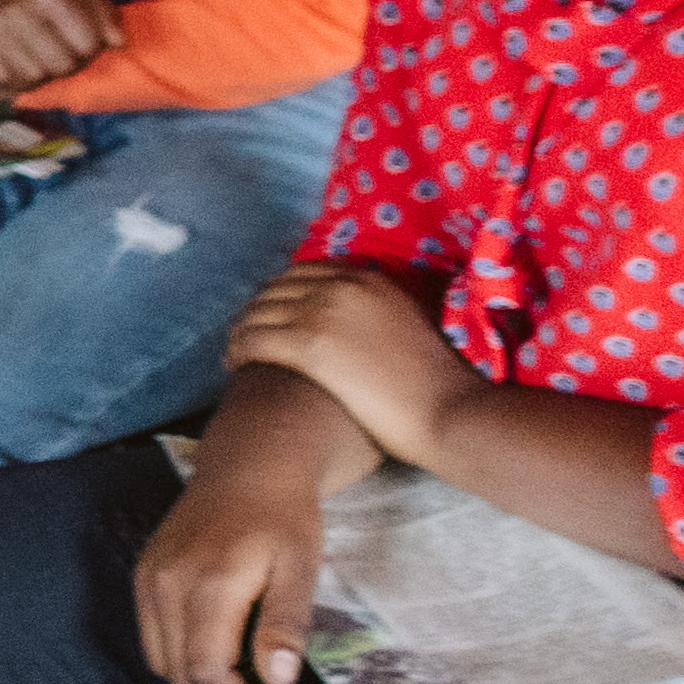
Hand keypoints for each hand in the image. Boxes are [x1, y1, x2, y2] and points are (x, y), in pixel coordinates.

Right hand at [0, 0, 123, 91]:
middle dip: (66, 63)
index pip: (88, 45)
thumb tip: (119, 44)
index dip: (90, 48)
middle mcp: (18, 12)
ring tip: (34, 53)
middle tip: (57, 50)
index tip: (81, 41)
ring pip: (34, 78)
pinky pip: (5, 81)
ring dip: (39, 72)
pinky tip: (12, 57)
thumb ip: (101, 12)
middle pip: (62, 66)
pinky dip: (13, 76)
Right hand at [132, 463, 331, 683]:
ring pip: (159, 659)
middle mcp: (168, 584)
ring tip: (235, 666)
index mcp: (211, 585)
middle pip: (179, 672)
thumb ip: (285, 625)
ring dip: (195, 676)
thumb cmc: (284, 518)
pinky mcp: (142, 574)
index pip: (206, 670)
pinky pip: (150, 634)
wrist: (249, 466)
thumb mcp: (302, 568)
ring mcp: (149, 578)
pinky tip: (211, 640)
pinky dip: (177, 652)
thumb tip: (277, 680)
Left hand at [230, 264, 476, 465]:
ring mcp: (324, 312)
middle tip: (243, 335)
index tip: (269, 313)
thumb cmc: (437, 384)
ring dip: (240, 333)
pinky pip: (255, 340)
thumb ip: (381, 315)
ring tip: (234, 355)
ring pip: (258, 313)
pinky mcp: (310, 346)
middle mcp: (343, 287)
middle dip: (254, 311)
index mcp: (369, 279)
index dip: (279, 292)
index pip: (304, 273)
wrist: (449, 410)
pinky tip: (235, 367)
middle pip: (275, 289)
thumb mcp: (411, 327)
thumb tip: (360, 327)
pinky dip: (238, 352)